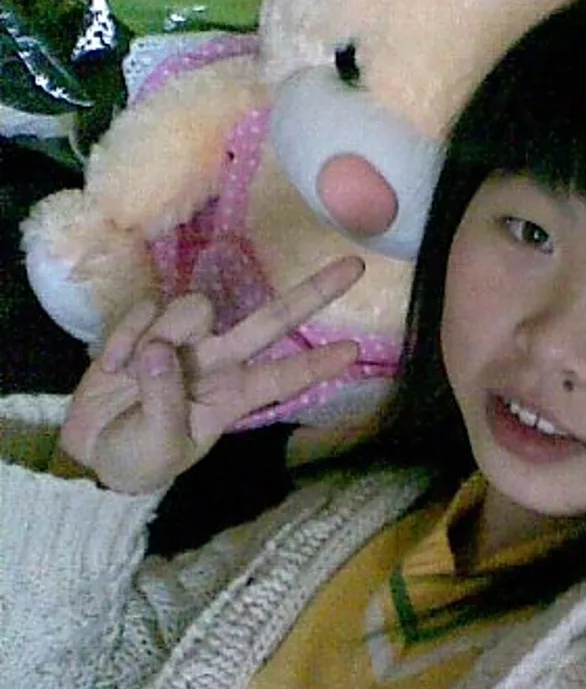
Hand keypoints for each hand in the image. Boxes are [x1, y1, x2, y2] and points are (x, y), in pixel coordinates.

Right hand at [59, 256, 364, 493]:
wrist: (91, 452)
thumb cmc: (139, 456)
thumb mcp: (159, 446)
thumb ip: (164, 402)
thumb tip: (160, 351)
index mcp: (233, 396)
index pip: (282, 378)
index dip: (316, 365)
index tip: (354, 351)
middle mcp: (220, 360)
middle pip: (272, 320)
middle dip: (312, 293)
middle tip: (356, 266)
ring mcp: (186, 339)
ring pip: (194, 307)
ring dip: (159, 336)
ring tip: (131, 375)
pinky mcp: (148, 325)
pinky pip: (143, 311)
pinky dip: (122, 340)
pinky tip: (114, 366)